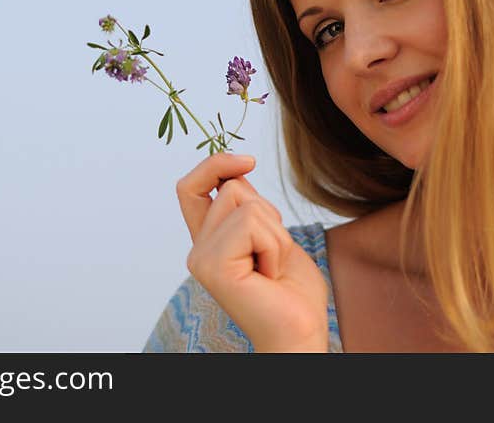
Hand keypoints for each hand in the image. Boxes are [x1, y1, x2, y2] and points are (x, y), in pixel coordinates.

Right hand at [176, 153, 328, 351]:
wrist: (301, 333)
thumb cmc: (292, 292)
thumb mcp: (272, 233)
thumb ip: (249, 206)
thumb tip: (237, 172)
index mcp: (209, 241)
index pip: (192, 188)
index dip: (214, 164)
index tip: (248, 161)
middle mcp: (198, 249)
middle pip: (231, 188)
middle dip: (269, 215)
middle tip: (273, 257)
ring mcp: (201, 257)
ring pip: (245, 202)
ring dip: (275, 233)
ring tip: (272, 268)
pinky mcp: (212, 265)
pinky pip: (252, 223)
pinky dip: (274, 245)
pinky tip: (269, 275)